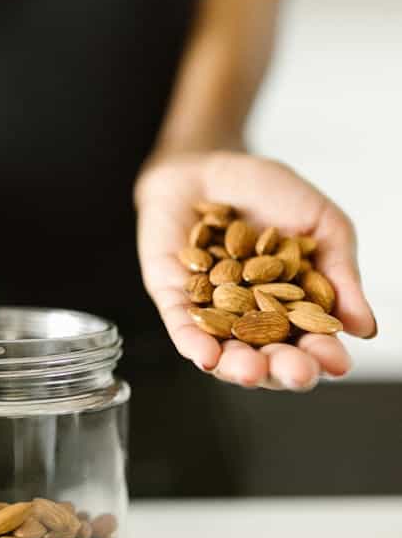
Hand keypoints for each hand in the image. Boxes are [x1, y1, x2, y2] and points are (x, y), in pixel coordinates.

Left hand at [135, 150, 376, 389]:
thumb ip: (340, 273)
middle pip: (269, 356)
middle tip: (297, 374)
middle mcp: (252, 317)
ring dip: (239, 367)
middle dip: (283, 370)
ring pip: (225, 352)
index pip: (309, 341)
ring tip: (252, 372)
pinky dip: (194, 343)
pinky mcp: (172, 297)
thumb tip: (365, 328)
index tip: (337, 362)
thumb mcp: (321, 224)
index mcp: (293, 307)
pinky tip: (207, 357)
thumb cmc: (268, 192)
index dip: (323, 355)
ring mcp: (211, 311)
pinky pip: (182, 328)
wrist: (210, 162)